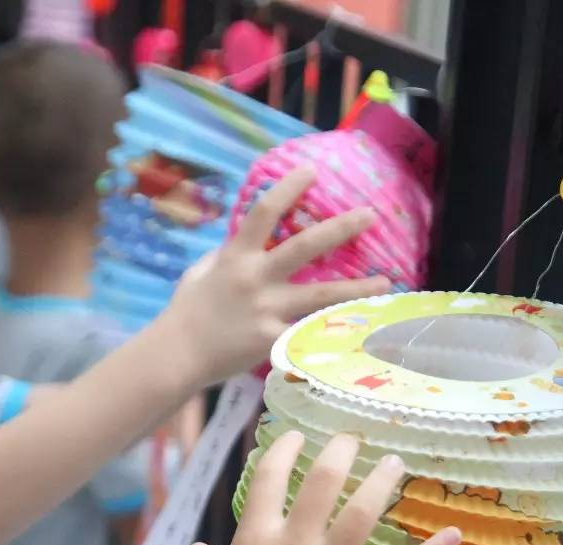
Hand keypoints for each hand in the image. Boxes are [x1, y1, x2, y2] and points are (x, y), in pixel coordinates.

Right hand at [158, 167, 390, 387]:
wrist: (177, 355)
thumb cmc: (185, 312)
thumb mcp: (200, 272)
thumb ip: (225, 254)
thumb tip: (242, 239)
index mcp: (236, 256)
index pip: (264, 212)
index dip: (289, 188)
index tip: (312, 171)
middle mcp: (256, 278)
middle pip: (305, 247)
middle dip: (340, 229)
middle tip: (371, 215)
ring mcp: (267, 310)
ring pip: (321, 295)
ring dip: (356, 287)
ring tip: (385, 281)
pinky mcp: (272, 340)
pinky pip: (310, 334)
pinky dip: (335, 333)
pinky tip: (361, 333)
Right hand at [187, 431, 460, 544]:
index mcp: (254, 539)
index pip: (268, 477)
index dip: (284, 450)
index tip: (297, 436)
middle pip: (322, 481)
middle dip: (341, 451)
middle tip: (355, 438)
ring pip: (361, 513)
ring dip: (381, 482)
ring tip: (396, 462)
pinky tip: (454, 533)